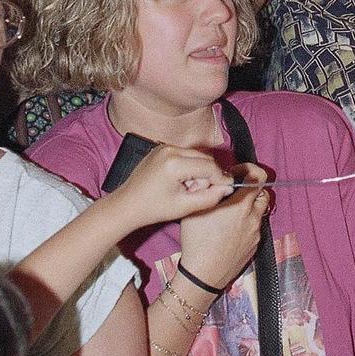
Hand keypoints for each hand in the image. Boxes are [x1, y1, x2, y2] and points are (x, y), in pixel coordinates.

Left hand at [116, 144, 234, 232]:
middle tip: (197, 192)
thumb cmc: (152, 208)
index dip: (221, 178)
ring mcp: (164, 147)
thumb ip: (210, 197)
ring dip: (198, 171)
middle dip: (207, 175)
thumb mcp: (185, 207)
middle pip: (204, 157)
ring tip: (185, 188)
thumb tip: (227, 187)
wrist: (127, 205)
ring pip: (196, 155)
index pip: (210, 166)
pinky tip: (179, 182)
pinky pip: (185, 154)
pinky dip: (188, 166)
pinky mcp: (161, 148)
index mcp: (174, 163)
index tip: (226, 188)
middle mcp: (169, 150)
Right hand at [177, 163, 269, 291]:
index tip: (236, 173)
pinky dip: (248, 222)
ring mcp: (256, 232)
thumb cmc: (196, 241)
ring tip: (232, 210)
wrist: (203, 275)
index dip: (248, 170)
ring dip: (250, 205)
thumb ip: (207, 189)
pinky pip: (256, 226)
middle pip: (263, 192)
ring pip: (260, 210)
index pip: (258, 177)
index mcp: (240, 204)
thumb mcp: (195, 209)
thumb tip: (213, 178)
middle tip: (236, 190)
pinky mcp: (256, 244)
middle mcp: (253, 216)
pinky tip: (231, 229)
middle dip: (251, 187)